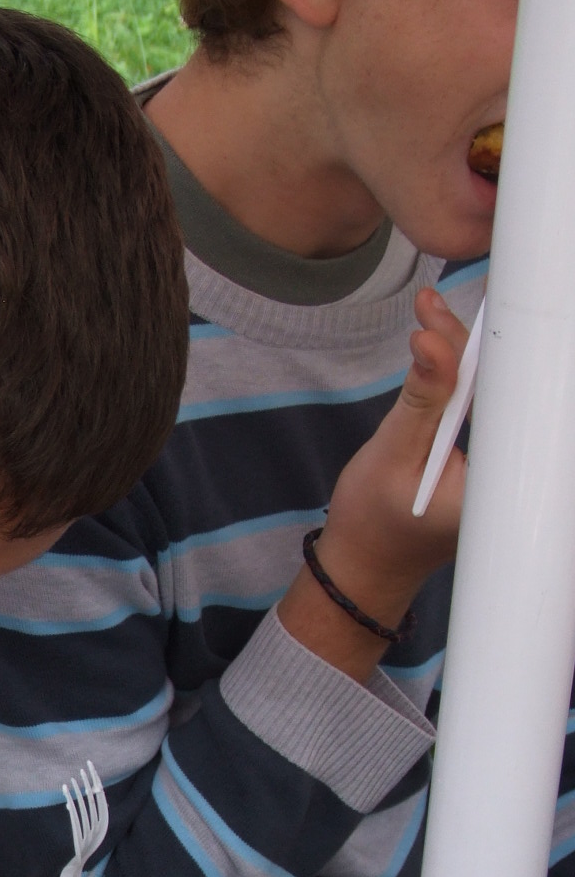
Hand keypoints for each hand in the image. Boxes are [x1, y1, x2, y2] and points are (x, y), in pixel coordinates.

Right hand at [280, 286, 472, 678]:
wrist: (364, 568)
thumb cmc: (371, 521)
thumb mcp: (390, 454)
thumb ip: (420, 399)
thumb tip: (433, 342)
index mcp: (499, 478)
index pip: (501, 392)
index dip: (476, 347)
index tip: (442, 314)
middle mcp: (512, 473)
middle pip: (502, 387)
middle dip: (465, 343)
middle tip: (427, 307)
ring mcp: (502, 468)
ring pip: (491, 393)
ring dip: (459, 354)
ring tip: (428, 314)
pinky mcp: (487, 461)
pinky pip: (481, 407)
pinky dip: (459, 378)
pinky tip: (441, 347)